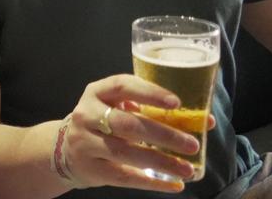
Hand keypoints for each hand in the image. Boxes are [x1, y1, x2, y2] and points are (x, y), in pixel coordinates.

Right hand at [59, 75, 210, 192]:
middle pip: (127, 124)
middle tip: (191, 145)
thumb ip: (154, 111)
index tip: (177, 103)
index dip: (149, 93)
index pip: (122, 86)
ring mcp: (85, 143)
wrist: (66, 150)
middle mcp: (87, 115)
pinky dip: (151, 182)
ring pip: (125, 153)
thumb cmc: (103, 123)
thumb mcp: (118, 108)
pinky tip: (174, 184)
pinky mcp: (91, 168)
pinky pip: (124, 177)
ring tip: (187, 169)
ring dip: (161, 162)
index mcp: (97, 92)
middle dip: (163, 134)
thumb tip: (205, 121)